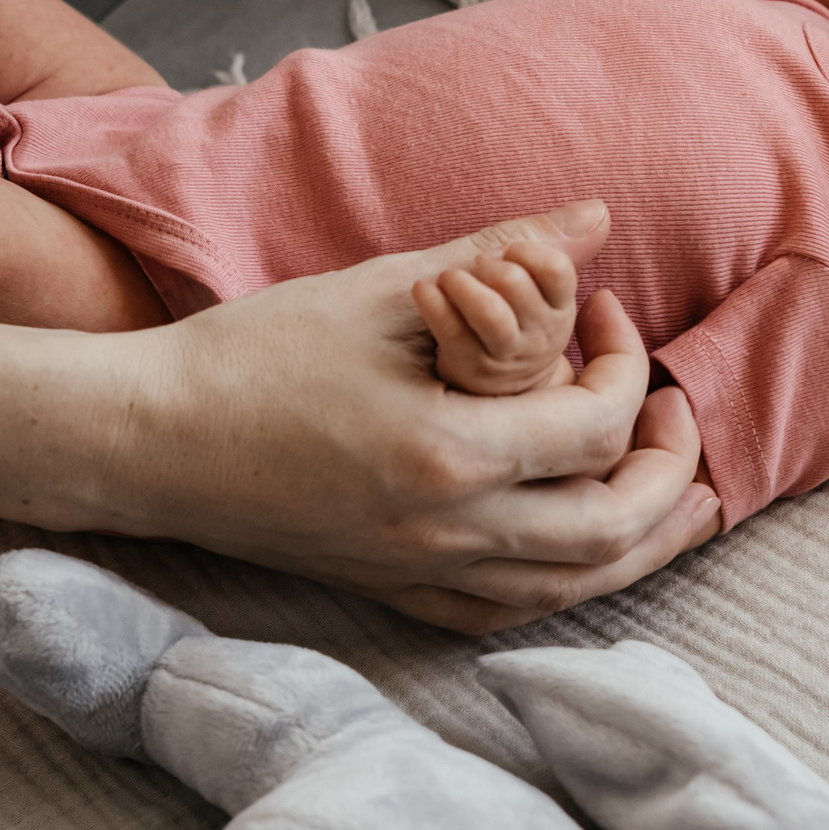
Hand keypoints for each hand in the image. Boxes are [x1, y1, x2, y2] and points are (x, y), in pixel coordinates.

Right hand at [103, 201, 720, 633]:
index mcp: (449, 455)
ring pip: (572, 590)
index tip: (610, 319)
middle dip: (667, 471)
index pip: (596, 431)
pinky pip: (507, 613)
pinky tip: (586, 549)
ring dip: (642, 544)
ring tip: (680, 499)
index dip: (628, 370)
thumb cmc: (254, 354)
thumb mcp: (382, 290)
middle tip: (671, 414)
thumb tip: (596, 217)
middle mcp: (446, 534)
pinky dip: (566, 585)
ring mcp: (418, 575)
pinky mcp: (391, 592)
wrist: (147, 439)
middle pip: (612, 531)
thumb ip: (501, 254)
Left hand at [412, 239, 579, 394]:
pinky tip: (423, 291)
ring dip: (461, 285)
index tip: (508, 251)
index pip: (556, 272)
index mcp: (555, 311)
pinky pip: (453, 332)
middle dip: (489, 266)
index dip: (525, 251)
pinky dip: (433, 302)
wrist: (420, 378)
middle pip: (520, 286)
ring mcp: (501, 365)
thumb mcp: (509, 275)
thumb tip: (601, 209)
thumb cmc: (465, 311)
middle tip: (472, 267)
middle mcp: (538, 342)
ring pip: (492, 314)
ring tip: (445, 279)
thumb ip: (546, 244)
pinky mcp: (461, 377)